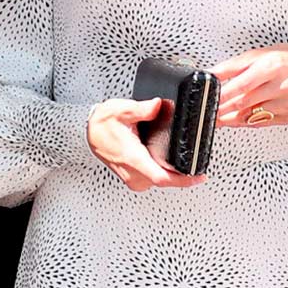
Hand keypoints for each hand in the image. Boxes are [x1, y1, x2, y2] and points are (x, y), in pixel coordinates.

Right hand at [87, 98, 206, 192]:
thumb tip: (157, 106)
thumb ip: (141, 108)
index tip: (199, 176)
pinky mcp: (134, 179)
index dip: (184, 180)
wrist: (88, 133)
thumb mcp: (121, 110)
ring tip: (187, 164)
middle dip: (183, 174)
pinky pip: (154, 179)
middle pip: (166, 181)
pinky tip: (170, 164)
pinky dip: (165, 172)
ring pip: (161, 181)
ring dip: (174, 174)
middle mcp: (133, 173)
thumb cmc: (102, 124)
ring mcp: (133, 179)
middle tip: (198, 164)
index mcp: (133, 158)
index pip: (162, 178)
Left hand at [212, 46, 287, 127]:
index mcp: (272, 66)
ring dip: (231, 118)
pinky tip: (238, 117)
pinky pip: (261, 122)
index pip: (242, 85)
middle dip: (222, 109)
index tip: (210, 98)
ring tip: (219, 116)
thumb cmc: (285, 60)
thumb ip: (232, 66)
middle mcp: (282, 86)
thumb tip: (211, 74)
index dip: (223, 95)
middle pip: (245, 103)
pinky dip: (246, 121)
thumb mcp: (257, 55)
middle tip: (209, 110)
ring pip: (251, 117)